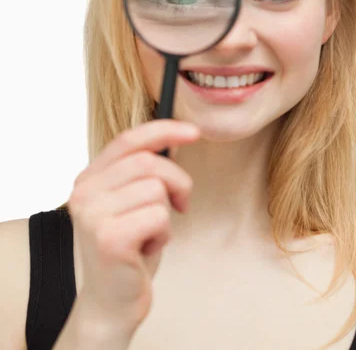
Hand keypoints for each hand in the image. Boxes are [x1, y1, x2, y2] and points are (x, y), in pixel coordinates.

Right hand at [67, 120, 199, 331]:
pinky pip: (159, 216)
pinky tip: (147, 248)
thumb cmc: (129, 248)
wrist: (111, 302)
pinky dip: (163, 233)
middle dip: (177, 181)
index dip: (163, 130)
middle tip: (180, 204)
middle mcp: (84, 192)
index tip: (193, 132)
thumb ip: (143, 171)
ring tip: (150, 233)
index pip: (128, 140)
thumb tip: (177, 139)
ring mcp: (93, 215)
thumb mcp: (133, 201)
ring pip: (156, 188)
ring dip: (167, 213)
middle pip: (148, 162)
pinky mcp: (109, 238)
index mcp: (88, 178)